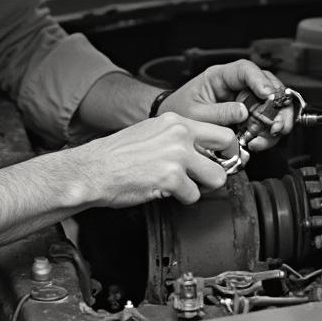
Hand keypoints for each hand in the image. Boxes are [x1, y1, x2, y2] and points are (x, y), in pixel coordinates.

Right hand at [77, 113, 237, 205]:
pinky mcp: (172, 179)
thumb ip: (178, 137)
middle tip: (211, 174)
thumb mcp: (151, 132)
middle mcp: (180, 135)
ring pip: (216, 177)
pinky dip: (182, 199)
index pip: (220, 129)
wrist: (93, 170)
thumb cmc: (117, 155)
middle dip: (224, 164)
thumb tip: (203, 151)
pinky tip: (165, 192)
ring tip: (182, 186)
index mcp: (175, 121)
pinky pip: (194, 196)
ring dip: (202, 186)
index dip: (226, 148)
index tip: (222, 158)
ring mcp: (177, 156)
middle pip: (228, 147)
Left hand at [156, 60, 293, 152]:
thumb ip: (218, 113)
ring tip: (269, 136)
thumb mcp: (194, 114)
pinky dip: (269, 134)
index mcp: (220, 77)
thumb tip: (242, 112)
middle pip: (269, 86)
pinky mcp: (249, 119)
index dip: (260, 80)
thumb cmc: (180, 112)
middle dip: (279, 105)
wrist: (174, 128)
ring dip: (277, 121)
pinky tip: (259, 143)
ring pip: (273, 105)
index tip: (267, 95)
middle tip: (277, 123)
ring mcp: (246, 102)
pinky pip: (267, 123)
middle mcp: (237, 87)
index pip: (245, 69)